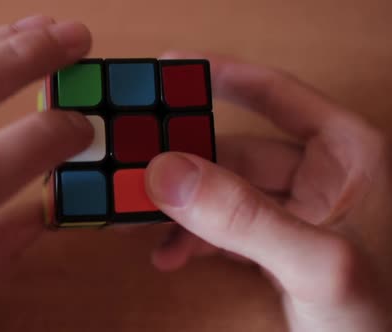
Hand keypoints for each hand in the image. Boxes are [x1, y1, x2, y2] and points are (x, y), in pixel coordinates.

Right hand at [146, 52, 391, 330]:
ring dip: (180, 208)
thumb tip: (167, 173)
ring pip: (221, 191)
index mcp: (346, 152)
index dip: (220, 76)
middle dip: (182, 167)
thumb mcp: (314, 263)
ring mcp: (295, 208)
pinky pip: (223, 225)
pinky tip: (170, 254)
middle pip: (233, 149)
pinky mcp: (276, 241)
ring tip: (140, 224)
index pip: (275, 94)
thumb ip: (243, 218)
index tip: (167, 70)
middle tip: (135, 173)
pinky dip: (193, 237)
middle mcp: (320, 172)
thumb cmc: (378, 319)